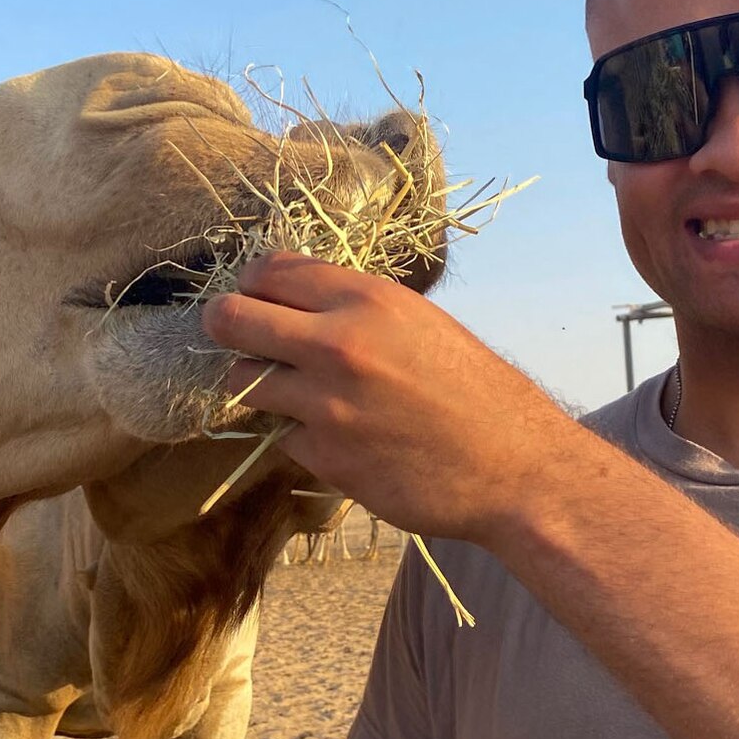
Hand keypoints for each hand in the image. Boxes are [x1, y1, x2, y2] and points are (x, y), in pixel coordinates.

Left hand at [202, 256, 575, 541]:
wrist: (513, 467)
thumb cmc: (477, 391)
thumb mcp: (421, 323)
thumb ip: (357, 308)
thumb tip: (299, 300)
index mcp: (366, 300)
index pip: (271, 271)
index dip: (252, 282)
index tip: (253, 294)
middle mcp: (337, 344)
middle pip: (232, 319)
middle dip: (225, 325)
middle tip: (232, 334)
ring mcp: (324, 404)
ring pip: (242, 382)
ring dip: (256, 384)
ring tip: (286, 390)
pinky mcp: (323, 457)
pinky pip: (280, 435)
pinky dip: (297, 435)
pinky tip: (335, 436)